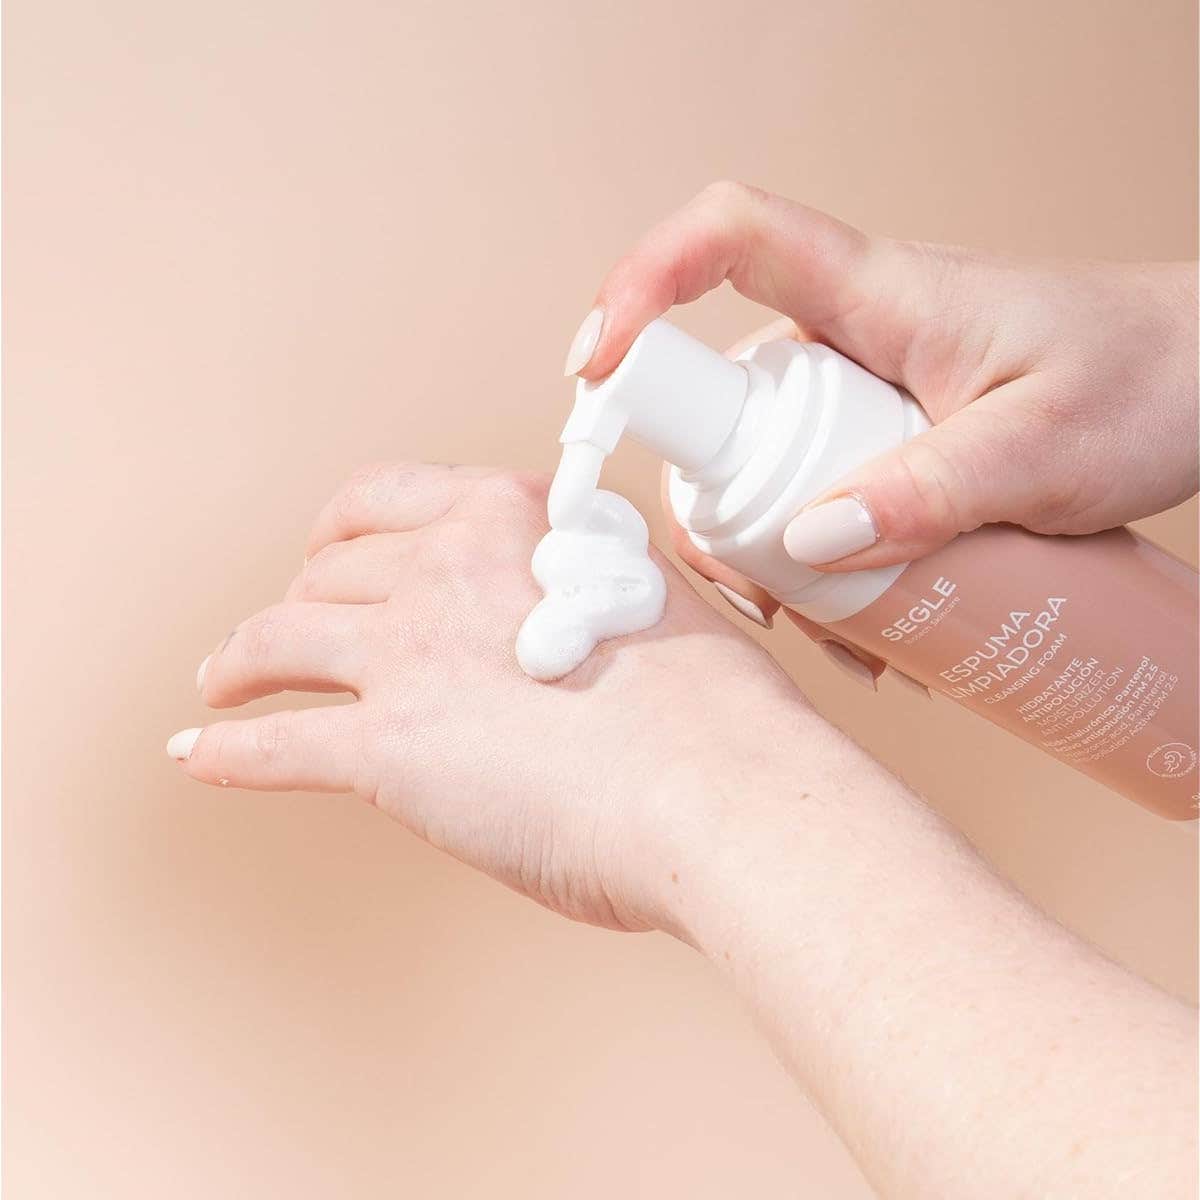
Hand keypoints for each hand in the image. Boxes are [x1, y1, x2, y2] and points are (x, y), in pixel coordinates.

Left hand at [167, 463, 809, 932]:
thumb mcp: (650, 597)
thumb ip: (583, 586)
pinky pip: (272, 744)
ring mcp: (407, 654)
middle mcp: (445, 566)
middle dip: (301, 599)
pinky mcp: (384, 749)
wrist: (723, 787)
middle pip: (329, 572)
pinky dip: (224, 750)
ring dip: (238, 660)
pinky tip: (197, 754)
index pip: (386, 498)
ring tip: (222, 682)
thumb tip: (568, 609)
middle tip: (292, 634)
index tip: (332, 551)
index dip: (343, 529)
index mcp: (511, 517)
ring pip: (277, 638)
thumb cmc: (716, 709)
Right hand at [566, 181, 1198, 580]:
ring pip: (766, 460)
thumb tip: (806, 544)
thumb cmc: (1150, 379)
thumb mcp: (1044, 450)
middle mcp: (851, 335)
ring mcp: (864, 390)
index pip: (726, 238)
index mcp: (876, 294)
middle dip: (710, 500)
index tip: (596, 367)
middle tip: (760, 596)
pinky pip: (815, 488)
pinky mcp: (886, 436)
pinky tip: (871, 623)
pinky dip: (819, 559)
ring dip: (771, 551)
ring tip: (840, 634)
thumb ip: (929, 494)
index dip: (641, 284)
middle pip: (722, 392)